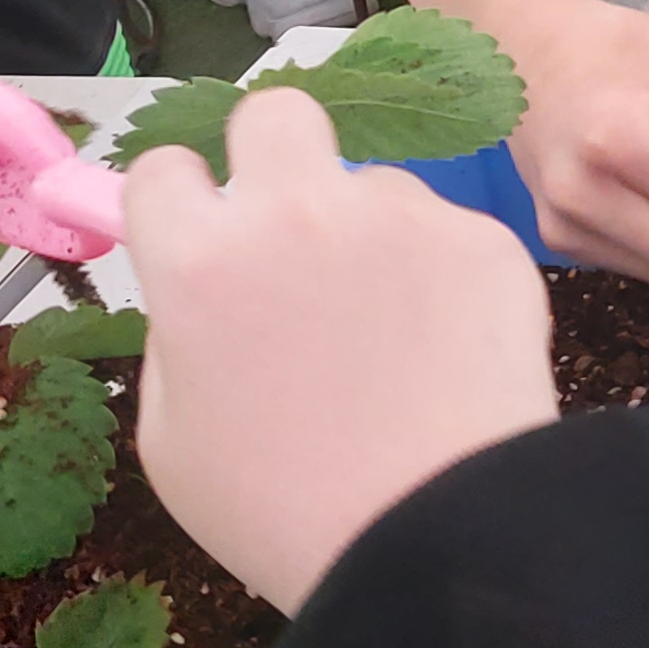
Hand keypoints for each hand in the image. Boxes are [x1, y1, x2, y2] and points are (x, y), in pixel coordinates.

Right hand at [122, 90, 560, 611]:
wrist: (436, 536)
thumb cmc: (283, 510)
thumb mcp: (172, 438)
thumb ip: (177, 335)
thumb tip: (196, 287)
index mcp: (200, 260)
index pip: (164, 167)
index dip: (178, 202)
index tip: (196, 232)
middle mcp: (296, 212)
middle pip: (274, 111)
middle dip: (271, 155)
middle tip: (289, 225)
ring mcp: (400, 215)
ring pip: (372, 183)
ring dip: (368, 232)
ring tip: (387, 334)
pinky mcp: (484, 237)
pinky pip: (446, 232)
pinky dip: (441, 275)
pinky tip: (446, 350)